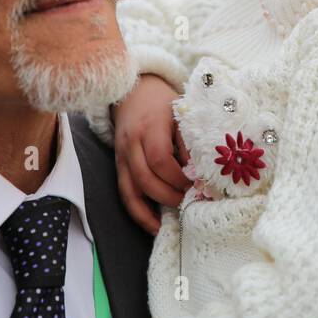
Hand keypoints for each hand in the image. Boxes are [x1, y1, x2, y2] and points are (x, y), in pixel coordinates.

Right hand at [112, 73, 191, 234]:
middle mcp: (131, 143)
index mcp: (150, 126)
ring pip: (131, 191)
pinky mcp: (118, 166)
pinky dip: (139, 213)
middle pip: (145, 178)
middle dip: (168, 195)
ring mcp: (121, 156)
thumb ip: (188, 141)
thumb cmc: (163, 103)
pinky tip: (154, 225)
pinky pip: (125, 194)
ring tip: (173, 220)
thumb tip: (199, 173)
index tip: (195, 184)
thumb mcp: (181, 112)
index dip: (178, 177)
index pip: (160, 159)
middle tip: (189, 201)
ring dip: (152, 210)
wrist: (133, 92)